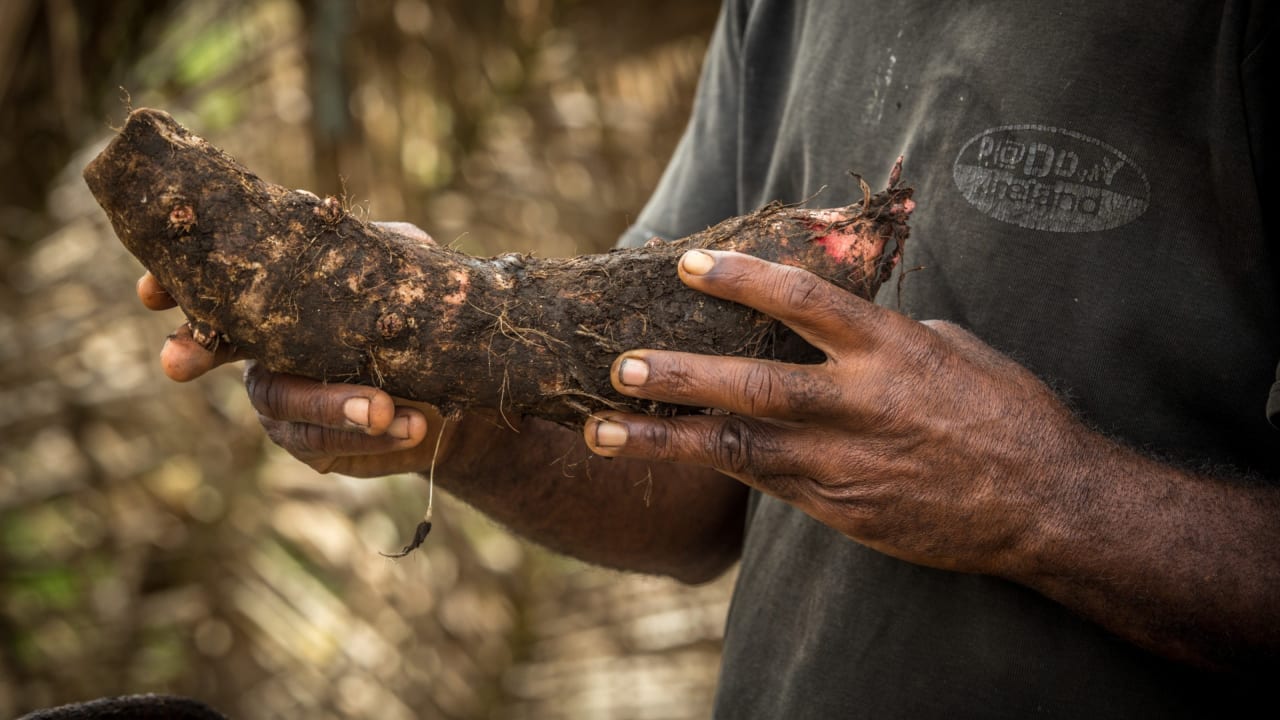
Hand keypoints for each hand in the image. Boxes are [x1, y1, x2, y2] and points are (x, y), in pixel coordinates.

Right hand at [136, 221, 440, 475]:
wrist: (462, 388)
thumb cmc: (422, 318)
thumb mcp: (409, 273)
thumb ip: (376, 248)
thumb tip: (326, 212)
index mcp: (281, 302)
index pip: (223, 291)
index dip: (180, 290)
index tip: (151, 293)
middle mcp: (269, 349)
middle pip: (224, 350)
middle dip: (200, 354)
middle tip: (175, 365)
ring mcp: (287, 401)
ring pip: (284, 402)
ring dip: (333, 405)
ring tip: (384, 408)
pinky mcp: (315, 445)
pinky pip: (326, 444)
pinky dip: (371, 435)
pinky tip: (408, 427)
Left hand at [583, 250, 1086, 576]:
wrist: (1045, 505)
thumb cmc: (1006, 413)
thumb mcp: (952, 347)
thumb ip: (885, 332)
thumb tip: (842, 319)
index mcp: (890, 349)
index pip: (802, 301)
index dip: (739, 279)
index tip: (687, 266)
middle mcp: (860, 404)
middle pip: (752, 385)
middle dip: (679, 373)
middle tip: (619, 364)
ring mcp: (844, 462)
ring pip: (738, 449)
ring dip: (665, 438)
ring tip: (603, 430)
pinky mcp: (838, 507)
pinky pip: (762, 483)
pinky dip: (711, 466)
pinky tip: (666, 457)